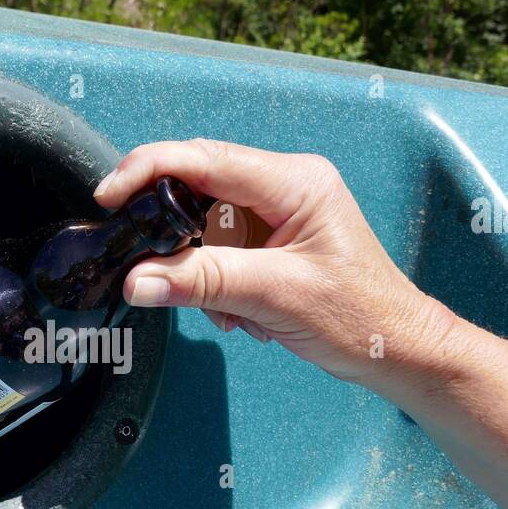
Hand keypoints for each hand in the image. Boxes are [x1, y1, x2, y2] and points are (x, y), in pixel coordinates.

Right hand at [96, 139, 462, 399]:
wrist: (398, 350)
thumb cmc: (360, 317)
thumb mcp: (274, 296)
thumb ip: (202, 282)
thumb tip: (138, 278)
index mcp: (294, 181)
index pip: (204, 159)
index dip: (148, 171)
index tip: (109, 197)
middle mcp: (286, 185)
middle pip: (198, 189)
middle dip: (175, 236)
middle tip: (153, 270)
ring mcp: (279, 213)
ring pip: (204, 225)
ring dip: (202, 271)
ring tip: (232, 310)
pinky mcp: (273, 240)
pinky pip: (220, 249)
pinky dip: (218, 283)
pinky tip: (244, 313)